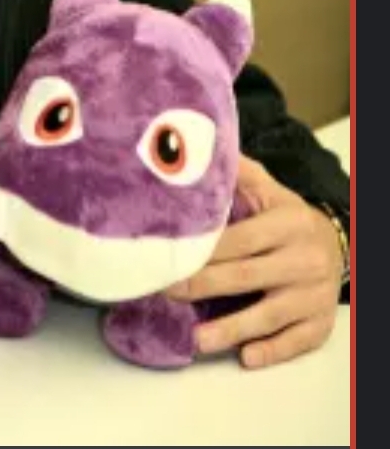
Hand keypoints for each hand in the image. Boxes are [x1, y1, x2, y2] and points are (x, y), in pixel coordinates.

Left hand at [166, 155, 344, 368]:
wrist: (338, 247)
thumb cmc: (289, 219)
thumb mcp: (270, 191)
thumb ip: (239, 174)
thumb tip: (196, 149)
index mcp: (287, 224)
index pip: (240, 239)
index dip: (204, 250)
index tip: (170, 257)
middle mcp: (302, 260)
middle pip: (246, 277)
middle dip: (203, 286)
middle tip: (167, 293)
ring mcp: (312, 296)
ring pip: (269, 315)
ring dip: (231, 329)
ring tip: (197, 340)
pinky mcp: (320, 325)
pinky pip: (296, 341)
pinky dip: (272, 351)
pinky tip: (246, 357)